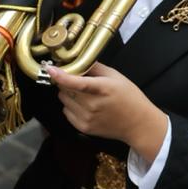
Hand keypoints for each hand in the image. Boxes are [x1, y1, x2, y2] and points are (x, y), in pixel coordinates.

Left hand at [47, 62, 167, 157]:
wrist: (137, 123)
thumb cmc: (129, 96)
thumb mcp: (117, 77)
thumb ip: (96, 68)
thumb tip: (79, 61)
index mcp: (102, 89)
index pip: (77, 83)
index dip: (61, 76)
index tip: (50, 69)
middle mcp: (92, 105)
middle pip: (65, 89)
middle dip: (66, 82)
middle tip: (77, 79)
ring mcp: (86, 118)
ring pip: (64, 100)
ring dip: (68, 94)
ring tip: (83, 93)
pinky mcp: (83, 128)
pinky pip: (66, 112)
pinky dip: (70, 106)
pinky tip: (84, 104)